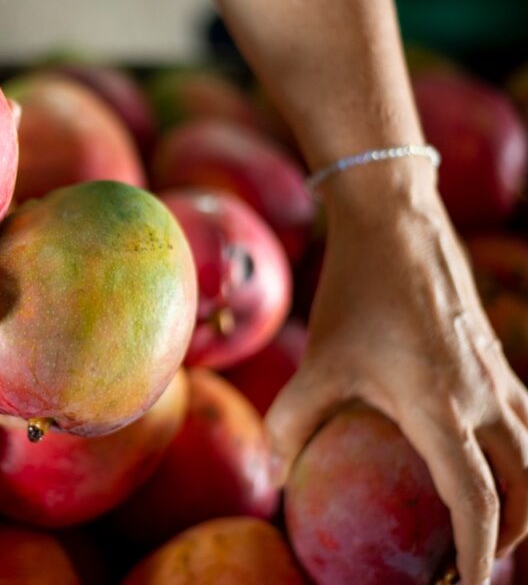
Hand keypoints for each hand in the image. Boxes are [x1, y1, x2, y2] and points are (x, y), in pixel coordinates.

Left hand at [266, 163, 527, 584]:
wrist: (398, 224)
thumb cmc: (354, 292)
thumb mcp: (318, 360)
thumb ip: (293, 419)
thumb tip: (272, 473)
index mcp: (441, 405)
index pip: (477, 499)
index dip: (477, 551)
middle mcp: (485, 397)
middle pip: (526, 490)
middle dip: (509, 537)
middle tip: (470, 564)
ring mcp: (499, 378)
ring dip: (523, 500)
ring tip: (487, 527)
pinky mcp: (497, 360)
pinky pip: (525, 424)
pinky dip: (518, 459)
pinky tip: (483, 461)